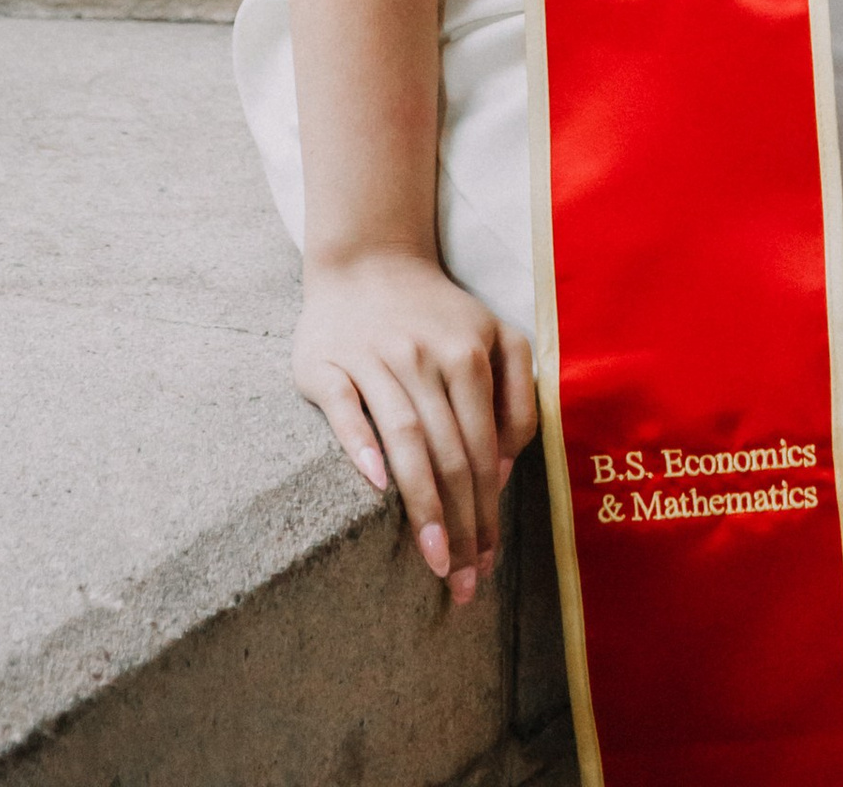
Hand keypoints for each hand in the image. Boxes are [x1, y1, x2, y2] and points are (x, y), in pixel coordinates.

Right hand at [294, 246, 538, 605]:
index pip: (486, 447)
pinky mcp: (327, 364)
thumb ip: (515, 395)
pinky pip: (346, 409)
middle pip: (451, 453)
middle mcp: (426, 356)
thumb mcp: (494, 337)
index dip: (490, 509)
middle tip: (464, 584)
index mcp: (471, 352)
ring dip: (424, 506)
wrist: (368, 259)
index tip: (490, 564)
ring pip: (406, 439)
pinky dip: (362, 445)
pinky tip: (378, 486)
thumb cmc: (437, 315)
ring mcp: (375, 358)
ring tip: (435, 561)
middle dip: (463, 525)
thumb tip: (504, 470)